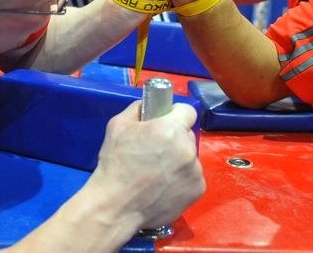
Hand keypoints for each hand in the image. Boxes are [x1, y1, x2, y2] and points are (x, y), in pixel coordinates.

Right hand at [87, 101, 204, 228]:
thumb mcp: (117, 126)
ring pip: (190, 157)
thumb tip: (149, 106)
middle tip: (156, 151)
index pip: (188, 111)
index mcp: (170, 129)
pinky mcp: (197, 190)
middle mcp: (187, 149)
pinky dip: (182, 180)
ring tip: (157, 173)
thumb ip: (137, 109)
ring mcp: (195, 172)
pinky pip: (192, 177)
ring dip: (179, 160)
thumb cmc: (115, 164)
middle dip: (175, 139)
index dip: (176, 114)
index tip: (165, 122)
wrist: (115, 207)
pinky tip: (164, 186)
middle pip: (187, 135)